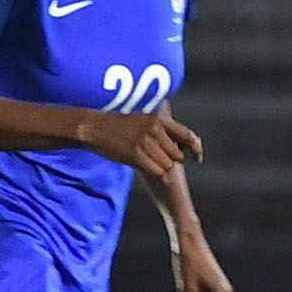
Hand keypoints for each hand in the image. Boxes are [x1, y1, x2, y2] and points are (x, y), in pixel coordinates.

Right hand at [85, 110, 202, 179]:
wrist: (93, 127)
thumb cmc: (119, 126)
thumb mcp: (144, 119)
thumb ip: (163, 129)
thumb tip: (184, 144)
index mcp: (160, 119)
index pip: (188, 136)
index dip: (196, 149)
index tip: (197, 158)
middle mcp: (155, 129)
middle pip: (178, 155)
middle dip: (171, 160)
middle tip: (155, 158)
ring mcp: (145, 142)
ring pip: (168, 165)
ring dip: (160, 166)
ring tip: (145, 159)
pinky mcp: (136, 155)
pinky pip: (157, 171)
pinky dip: (154, 172)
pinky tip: (143, 166)